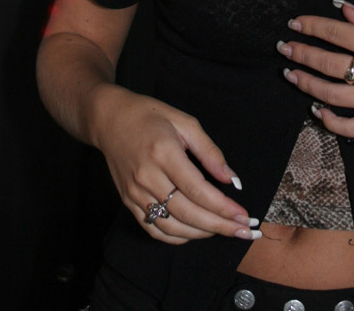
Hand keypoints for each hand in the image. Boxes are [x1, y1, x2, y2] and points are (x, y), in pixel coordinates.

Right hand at [91, 85, 260, 244]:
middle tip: (244, 231)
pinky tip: (195, 232)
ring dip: (201, 234)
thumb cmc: (150, 115)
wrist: (110, 119)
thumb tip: (232, 180)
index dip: (223, 207)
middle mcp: (148, 177)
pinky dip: (176, 237)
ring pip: (171, 226)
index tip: (244, 216)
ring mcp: (135, 193)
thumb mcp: (185, 122)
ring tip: (224, 231)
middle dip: (219, 226)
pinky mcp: (128, 201)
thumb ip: (210, 152)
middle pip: (187, 212)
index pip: (198, 190)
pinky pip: (153, 229)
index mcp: (164, 153)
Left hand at [277, 3, 353, 137]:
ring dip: (306, 84)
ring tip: (291, 74)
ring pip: (330, 95)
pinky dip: (329, 121)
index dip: (311, 27)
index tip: (294, 23)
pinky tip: (317, 111)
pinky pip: (349, 128)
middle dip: (301, 53)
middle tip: (284, 47)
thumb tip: (343, 10)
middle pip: (327, 63)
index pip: (335, 33)